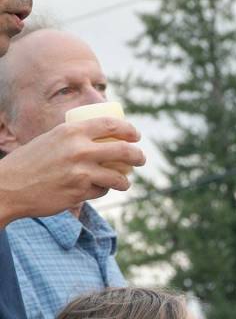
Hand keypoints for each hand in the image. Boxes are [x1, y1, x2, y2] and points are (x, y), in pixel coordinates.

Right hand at [0, 117, 145, 224]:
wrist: (11, 186)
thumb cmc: (30, 162)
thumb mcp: (52, 139)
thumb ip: (74, 138)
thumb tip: (98, 139)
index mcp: (71, 130)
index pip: (110, 125)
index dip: (129, 130)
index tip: (136, 135)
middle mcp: (79, 150)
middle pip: (123, 151)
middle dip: (137, 155)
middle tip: (141, 159)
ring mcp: (81, 172)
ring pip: (117, 177)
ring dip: (124, 181)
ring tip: (125, 182)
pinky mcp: (80, 193)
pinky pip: (101, 191)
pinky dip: (102, 190)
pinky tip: (97, 189)